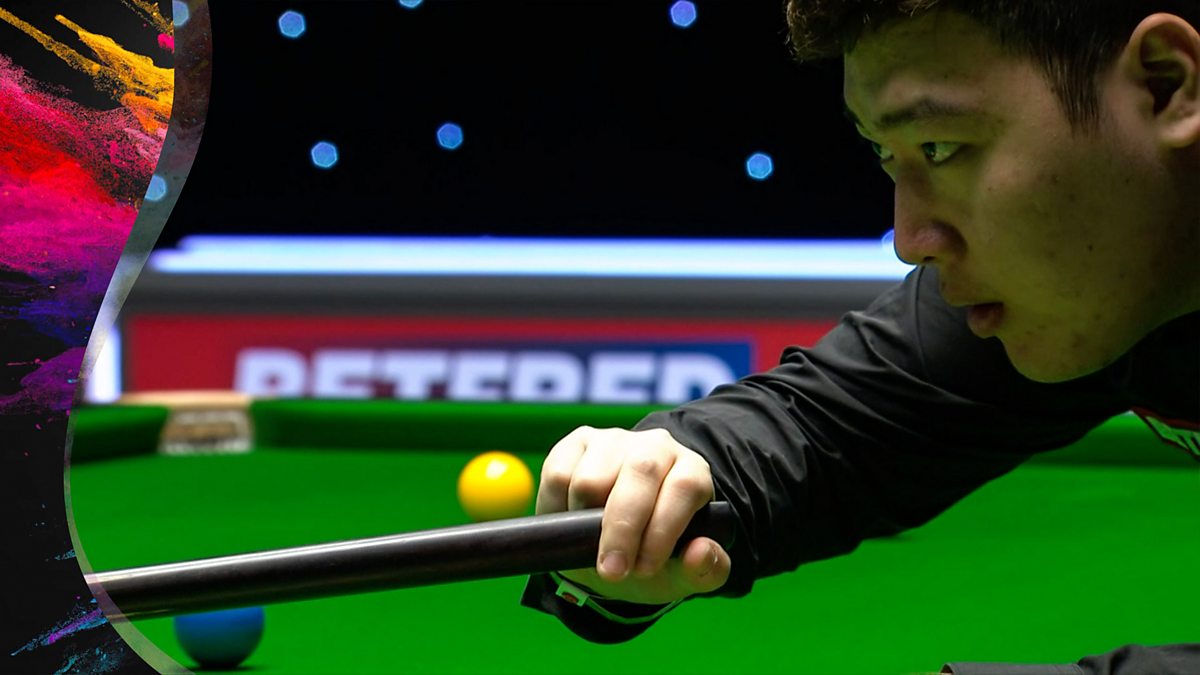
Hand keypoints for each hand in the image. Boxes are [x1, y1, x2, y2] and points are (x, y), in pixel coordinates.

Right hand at [536, 426, 731, 605]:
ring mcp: (615, 440)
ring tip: (591, 542)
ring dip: (584, 520)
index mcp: (692, 472)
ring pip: (591, 478)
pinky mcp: (578, 442)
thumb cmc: (654, 554)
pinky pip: (558, 473)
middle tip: (611, 571)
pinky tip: (569, 522)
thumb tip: (700, 552)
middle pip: (639, 474)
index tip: (644, 569)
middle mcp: (657, 447)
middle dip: (622, 529)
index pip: (683, 487)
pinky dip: (557, 507)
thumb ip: (706, 570)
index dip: (662, 529)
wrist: (616, 540)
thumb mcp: (682, 574)